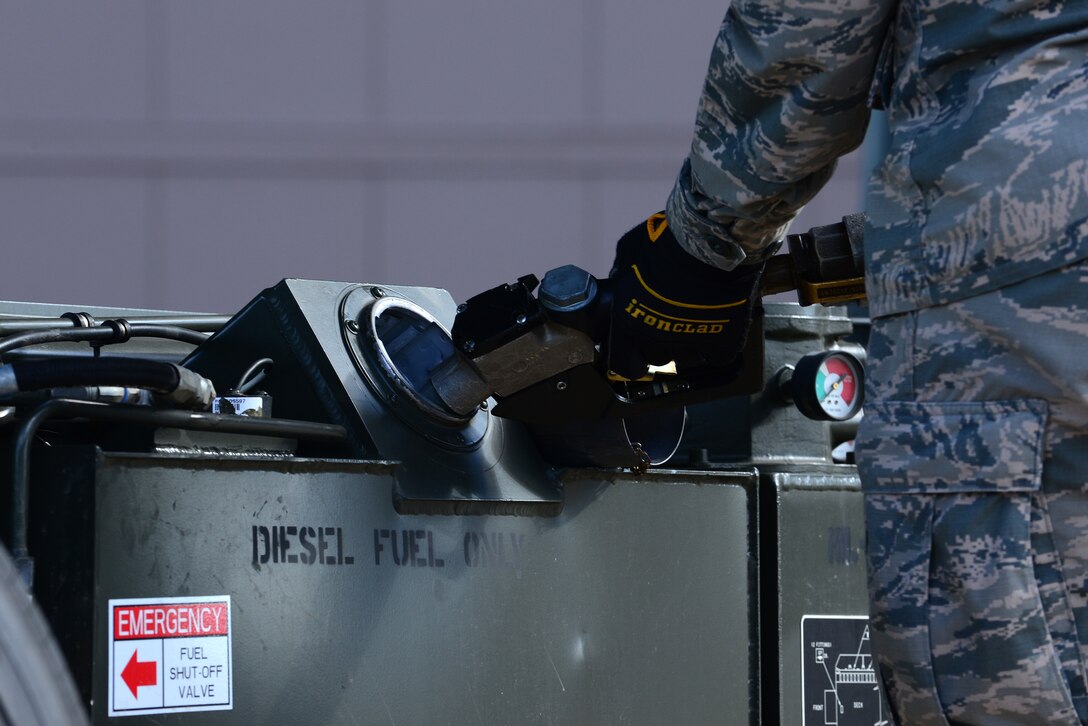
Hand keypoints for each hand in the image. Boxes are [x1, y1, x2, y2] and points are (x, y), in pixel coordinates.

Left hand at [607, 213, 763, 379]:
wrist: (711, 245)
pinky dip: (717, 343)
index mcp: (630, 327)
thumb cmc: (665, 245)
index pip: (624, 363)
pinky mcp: (724, 345)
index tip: (635, 347)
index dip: (629, 356)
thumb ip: (622, 271)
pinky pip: (717, 354)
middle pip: (657, 356)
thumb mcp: (629, 251)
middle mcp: (658, 345)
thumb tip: (621, 277)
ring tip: (695, 315)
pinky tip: (717, 325)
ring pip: (687, 355)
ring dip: (687, 339)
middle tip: (669, 315)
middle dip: (659, 339)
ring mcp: (692, 348)